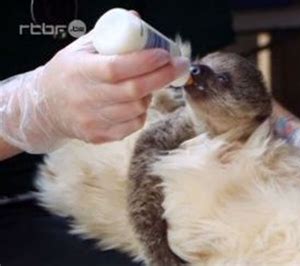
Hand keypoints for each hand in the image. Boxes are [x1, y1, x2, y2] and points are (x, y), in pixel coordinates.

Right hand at [0, 31, 189, 152]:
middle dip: (163, 77)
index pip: (116, 68)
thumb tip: (137, 19)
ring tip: (151, 82)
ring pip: (137, 109)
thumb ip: (109, 35)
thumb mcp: (80, 48)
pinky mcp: (100, 136)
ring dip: (152, 94)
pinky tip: (139, 100)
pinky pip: (133, 125)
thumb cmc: (68, 73)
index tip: (164, 54)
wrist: (45, 107)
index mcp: (79, 71)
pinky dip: (143, 111)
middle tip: (179, 66)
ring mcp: (92, 120)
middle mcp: (84, 98)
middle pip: (133, 91)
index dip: (144, 62)